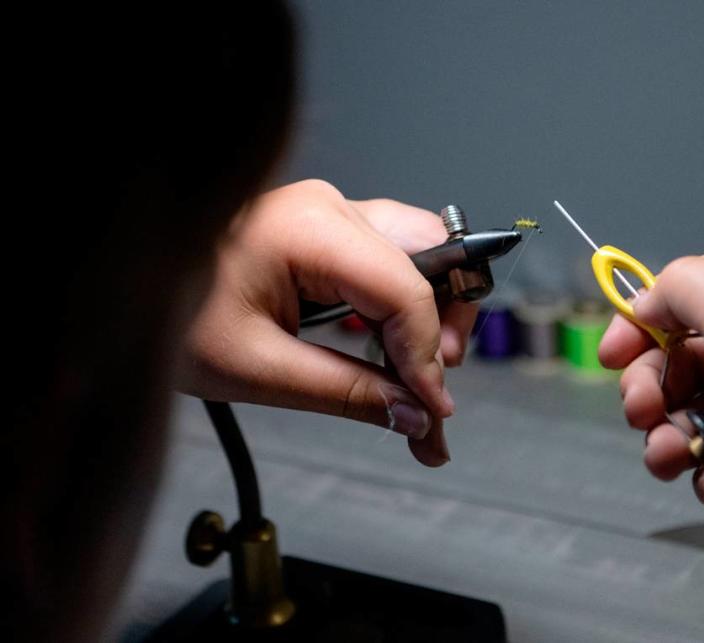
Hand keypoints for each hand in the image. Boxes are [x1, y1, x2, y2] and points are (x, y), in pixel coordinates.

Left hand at [176, 180, 477, 466]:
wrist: (120, 281)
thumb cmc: (167, 313)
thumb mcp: (256, 368)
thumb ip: (345, 392)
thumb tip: (413, 415)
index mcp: (311, 229)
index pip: (407, 291)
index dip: (428, 356)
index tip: (430, 413)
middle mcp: (330, 208)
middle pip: (433, 254)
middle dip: (446, 324)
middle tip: (434, 388)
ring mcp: (329, 215)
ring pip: (420, 256)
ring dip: (430, 316)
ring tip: (417, 375)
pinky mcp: (325, 232)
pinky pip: (388, 264)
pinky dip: (402, 311)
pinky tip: (390, 354)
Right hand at [598, 248, 703, 607]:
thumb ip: (679, 285)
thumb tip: (651, 302)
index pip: (689, 292)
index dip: (642, 321)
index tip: (611, 357)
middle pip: (685, 359)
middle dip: (652, 389)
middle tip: (643, 414)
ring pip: (699, 415)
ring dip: (669, 438)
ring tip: (672, 459)